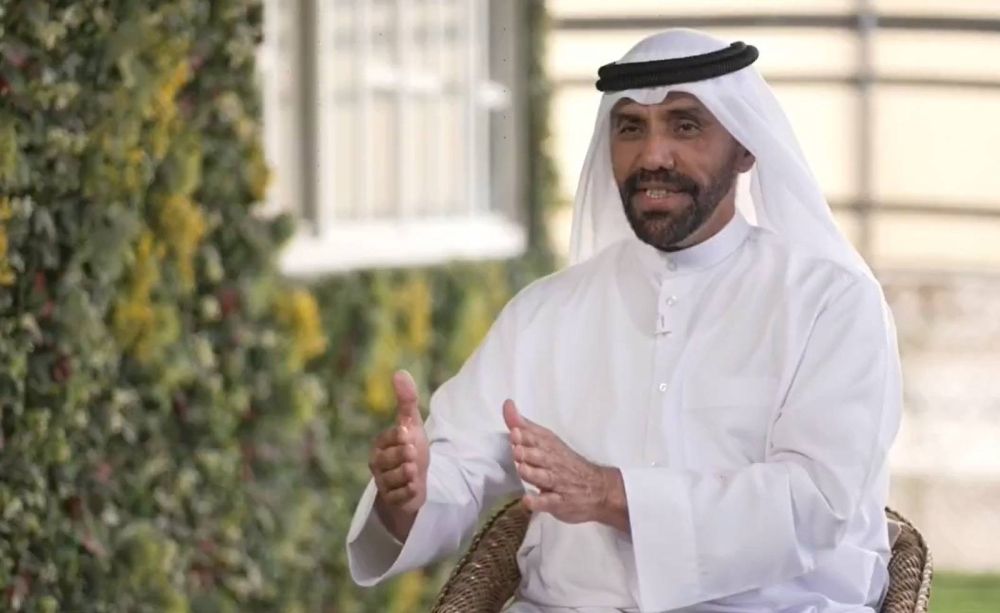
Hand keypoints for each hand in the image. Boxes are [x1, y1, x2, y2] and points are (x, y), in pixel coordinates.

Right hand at [369, 370, 429, 540]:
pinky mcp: (391, 500)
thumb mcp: (412, 424)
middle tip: (413, 455)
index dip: (400, 437)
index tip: (408, 434)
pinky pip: (399, 497)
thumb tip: (399, 372)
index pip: (389, 438)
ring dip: (408, 475)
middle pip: (389, 460)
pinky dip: (409, 492)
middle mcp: (377, 464)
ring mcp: (383, 483)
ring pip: (394, 478)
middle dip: (404, 456)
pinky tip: (415, 488)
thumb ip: (406, 400)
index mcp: (380, 444)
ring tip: (414, 471)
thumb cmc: (412, 448)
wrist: (416, 479)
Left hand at [503, 399, 626, 530]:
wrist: (599, 489)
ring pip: (544, 478)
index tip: (514, 432)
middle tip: (517, 449)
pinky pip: (549, 503)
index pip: (537, 439)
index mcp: (550, 447)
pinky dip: (538, 502)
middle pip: (540, 457)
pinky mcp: (559, 503)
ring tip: (522, 469)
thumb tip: (507, 405)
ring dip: (533, 473)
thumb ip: (525, 426)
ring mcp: (557, 484)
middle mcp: (554, 463)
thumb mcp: (548, 441)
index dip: (525, 436)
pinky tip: (528, 501)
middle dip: (529, 452)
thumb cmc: (565, 463)